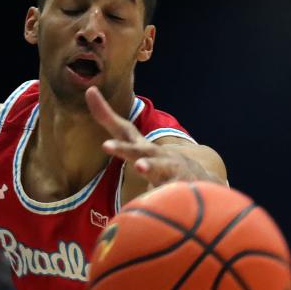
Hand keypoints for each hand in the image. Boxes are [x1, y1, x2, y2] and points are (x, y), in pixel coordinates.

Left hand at [85, 87, 212, 186]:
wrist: (200, 180)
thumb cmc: (160, 167)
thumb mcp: (137, 157)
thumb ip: (119, 147)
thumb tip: (95, 124)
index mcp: (141, 147)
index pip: (122, 128)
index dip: (105, 113)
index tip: (90, 92)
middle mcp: (155, 154)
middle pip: (137, 150)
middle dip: (122, 147)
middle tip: (106, 145)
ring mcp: (170, 168)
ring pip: (159, 167)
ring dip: (150, 166)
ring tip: (140, 166)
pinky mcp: (182, 185)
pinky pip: (173, 191)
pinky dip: (167, 193)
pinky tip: (162, 197)